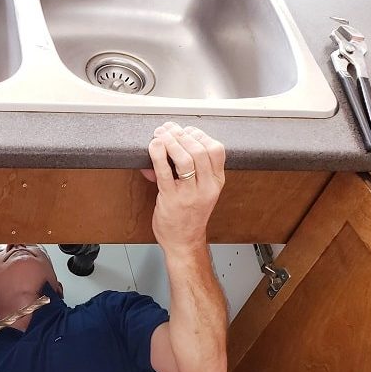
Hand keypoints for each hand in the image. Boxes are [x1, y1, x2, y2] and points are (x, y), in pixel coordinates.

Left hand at [140, 122, 225, 254]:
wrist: (184, 242)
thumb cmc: (189, 216)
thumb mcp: (198, 191)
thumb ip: (186, 170)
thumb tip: (164, 149)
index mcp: (216, 182)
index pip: (216, 150)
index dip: (200, 135)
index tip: (186, 130)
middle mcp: (207, 187)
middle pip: (200, 150)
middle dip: (182, 135)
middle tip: (169, 129)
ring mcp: (190, 194)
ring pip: (185, 158)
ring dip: (171, 142)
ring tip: (161, 135)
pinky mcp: (172, 199)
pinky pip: (164, 172)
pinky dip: (158, 155)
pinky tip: (153, 146)